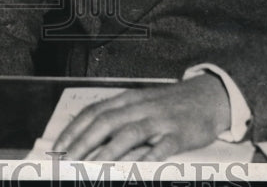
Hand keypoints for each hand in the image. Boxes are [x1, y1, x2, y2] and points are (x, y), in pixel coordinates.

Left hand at [53, 75, 230, 160]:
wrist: (208, 96)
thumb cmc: (170, 104)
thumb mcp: (141, 103)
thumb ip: (118, 115)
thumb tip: (87, 133)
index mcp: (128, 99)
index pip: (94, 112)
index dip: (74, 129)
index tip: (58, 146)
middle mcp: (140, 107)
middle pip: (106, 122)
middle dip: (84, 142)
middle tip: (68, 160)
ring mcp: (160, 120)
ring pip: (129, 134)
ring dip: (108, 151)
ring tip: (92, 167)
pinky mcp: (179, 134)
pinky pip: (162, 147)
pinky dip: (148, 157)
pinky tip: (137, 168)